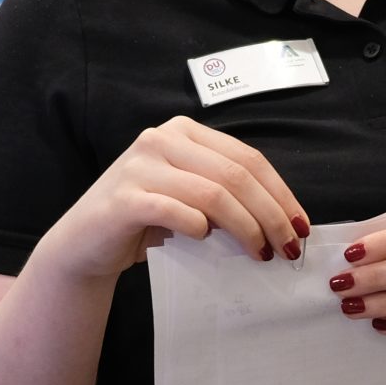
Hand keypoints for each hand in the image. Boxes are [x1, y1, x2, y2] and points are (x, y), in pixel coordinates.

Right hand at [33, 116, 307, 280]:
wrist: (84, 244)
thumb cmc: (145, 222)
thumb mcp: (189, 197)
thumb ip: (225, 193)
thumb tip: (280, 219)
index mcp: (183, 132)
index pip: (247, 158)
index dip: (280, 193)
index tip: (300, 225)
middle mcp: (161, 139)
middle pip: (236, 175)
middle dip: (272, 214)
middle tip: (288, 246)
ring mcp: (140, 165)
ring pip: (214, 194)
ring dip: (246, 227)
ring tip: (261, 253)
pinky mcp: (125, 198)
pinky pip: (177, 211)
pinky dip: (200, 229)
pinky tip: (208, 243)